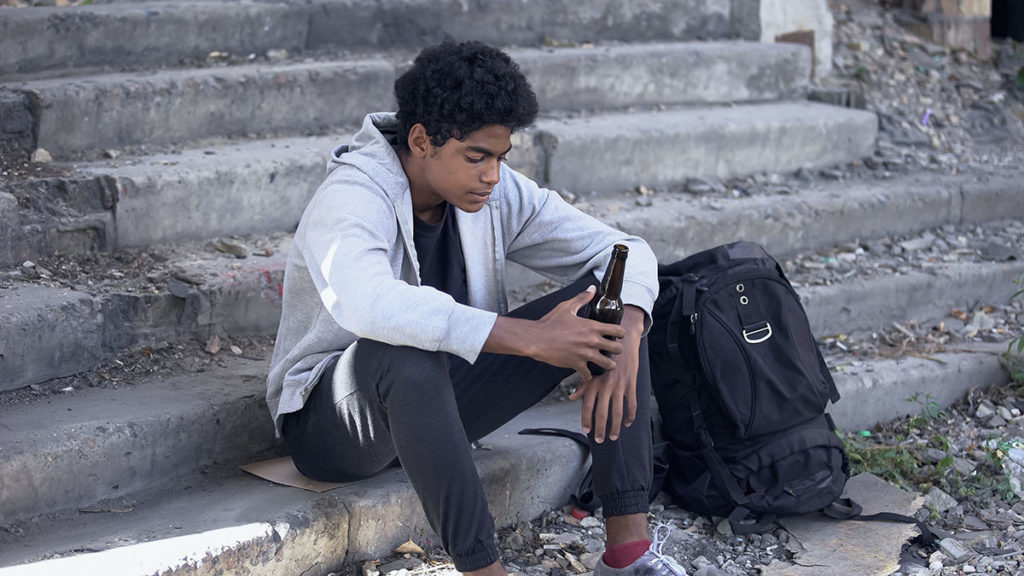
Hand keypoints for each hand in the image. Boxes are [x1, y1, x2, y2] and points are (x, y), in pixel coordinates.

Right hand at [528, 286, 626, 378]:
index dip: (620, 333)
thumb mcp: (567, 307)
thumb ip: (582, 298)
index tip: (618, 335)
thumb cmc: (550, 322)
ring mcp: (585, 354)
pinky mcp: (576, 364)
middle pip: (617, 349)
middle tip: (613, 351)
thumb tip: (592, 288)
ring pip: (607, 364)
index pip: (617, 330)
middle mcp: (592, 341)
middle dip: (617, 350)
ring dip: (607, 365)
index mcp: (592, 326)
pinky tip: (586, 372)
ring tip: (605, 364)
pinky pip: (588, 374)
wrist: (537, 338)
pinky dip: (588, 375)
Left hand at [569, 306, 643, 442]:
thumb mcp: (591, 367)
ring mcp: (620, 386)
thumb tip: (571, 398)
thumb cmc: (603, 354)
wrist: (622, 340)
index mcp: (594, 382)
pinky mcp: (631, 384)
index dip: (586, 420)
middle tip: (600, 440)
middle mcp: (605, 385)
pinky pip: (632, 404)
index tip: (585, 430)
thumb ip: (582, 385)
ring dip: (616, 426)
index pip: (587, 406)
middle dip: (600, 429)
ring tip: (614, 436)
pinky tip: (628, 423)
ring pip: (618, 412)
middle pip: (602, 413)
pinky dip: (630, 415)